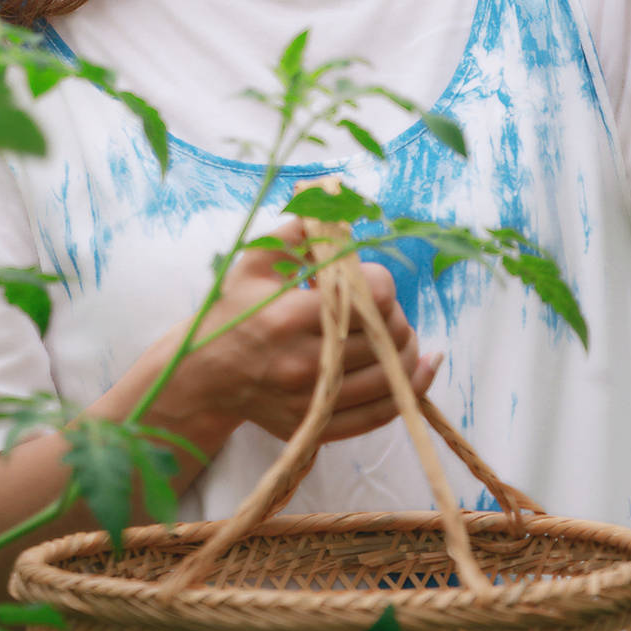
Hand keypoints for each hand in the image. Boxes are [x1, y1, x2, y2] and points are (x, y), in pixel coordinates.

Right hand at [175, 216, 437, 444]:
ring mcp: (312, 401)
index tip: (369, 278)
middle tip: (381, 305)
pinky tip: (423, 367)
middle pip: (386, 335)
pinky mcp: (318, 426)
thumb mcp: (259, 258)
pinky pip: (380, 415)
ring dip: (407, 349)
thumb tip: (342, 203)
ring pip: (391, 377)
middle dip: (394, 313)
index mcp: (289, 315)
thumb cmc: (237, 307)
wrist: (207, 372)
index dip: (380, 281)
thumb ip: (302, 229)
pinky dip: (411, 391)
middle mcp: (303, 362)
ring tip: (395, 332)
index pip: (370, 297)